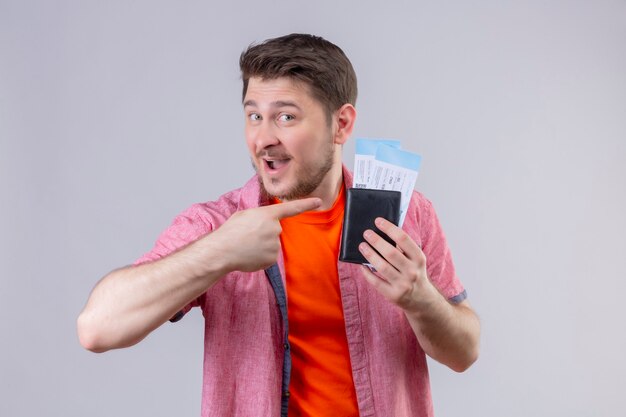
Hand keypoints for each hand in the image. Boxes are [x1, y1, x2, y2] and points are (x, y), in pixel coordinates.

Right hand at [207, 197, 321, 271]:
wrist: (223, 251)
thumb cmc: (230, 231)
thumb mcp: (245, 215)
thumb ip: (260, 216)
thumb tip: (266, 223)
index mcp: (268, 215)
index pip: (292, 208)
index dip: (306, 204)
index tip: (318, 201)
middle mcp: (275, 229)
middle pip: (274, 230)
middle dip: (263, 233)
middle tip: (247, 235)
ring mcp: (275, 245)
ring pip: (271, 244)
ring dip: (261, 245)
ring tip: (246, 246)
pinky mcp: (272, 259)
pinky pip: (269, 256)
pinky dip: (260, 256)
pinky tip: (249, 254)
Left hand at [358, 217, 431, 311]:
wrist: (421, 299)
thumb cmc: (414, 272)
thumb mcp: (415, 259)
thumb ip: (403, 247)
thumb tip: (381, 231)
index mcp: (419, 258)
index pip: (403, 239)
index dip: (389, 228)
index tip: (378, 221)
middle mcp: (412, 271)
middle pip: (391, 253)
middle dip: (376, 241)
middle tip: (366, 233)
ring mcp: (403, 284)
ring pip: (382, 267)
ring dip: (369, 254)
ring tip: (362, 246)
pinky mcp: (393, 295)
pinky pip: (376, 281)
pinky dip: (366, 272)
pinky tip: (361, 264)